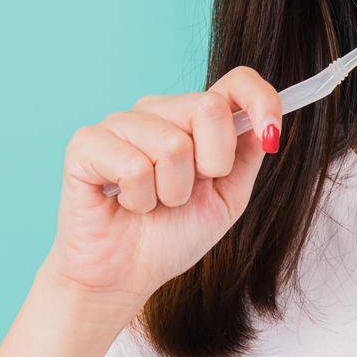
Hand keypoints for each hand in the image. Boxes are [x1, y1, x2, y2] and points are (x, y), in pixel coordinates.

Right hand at [39, 66, 284, 310]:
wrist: (124, 275)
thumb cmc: (173, 234)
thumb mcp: (228, 196)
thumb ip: (247, 154)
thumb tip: (265, 122)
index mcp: (195, 117)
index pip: (237, 81)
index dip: (261, 100)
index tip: (270, 133)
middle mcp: (159, 110)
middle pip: (209, 108)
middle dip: (212, 165)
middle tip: (186, 192)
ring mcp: (120, 122)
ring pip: (173, 144)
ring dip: (172, 191)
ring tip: (153, 203)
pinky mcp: (86, 143)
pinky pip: (133, 166)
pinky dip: (138, 199)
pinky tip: (124, 203)